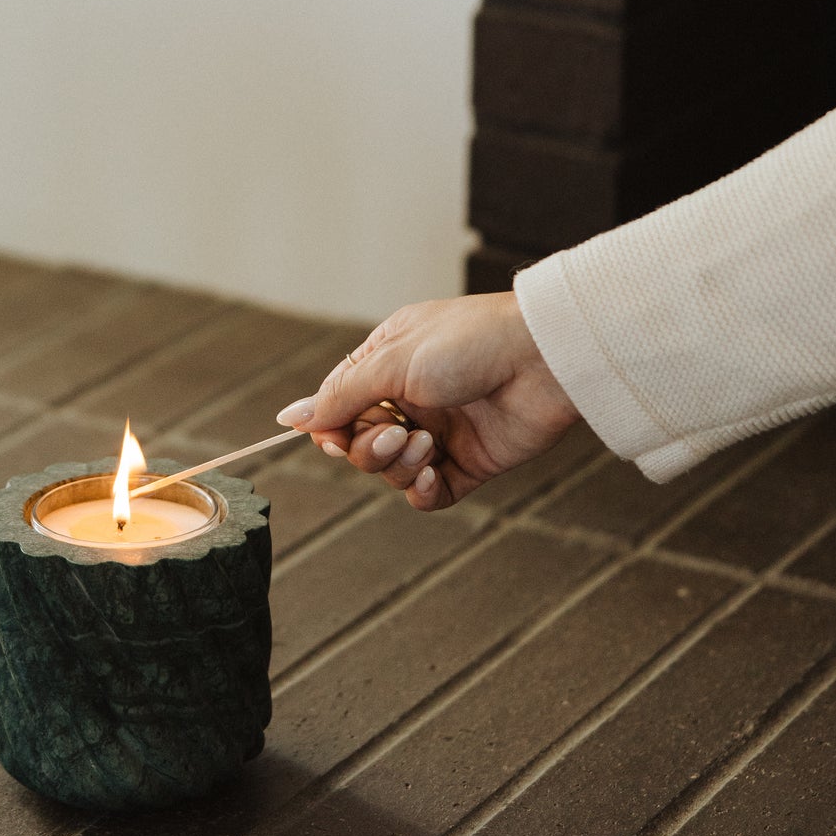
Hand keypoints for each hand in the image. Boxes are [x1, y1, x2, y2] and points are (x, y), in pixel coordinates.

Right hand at [277, 293, 578, 510]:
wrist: (545, 359)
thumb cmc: (471, 341)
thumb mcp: (393, 361)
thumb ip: (341, 396)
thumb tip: (290, 418)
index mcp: (387, 363)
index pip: (338, 407)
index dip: (332, 429)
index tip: (336, 437)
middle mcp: (410, 399)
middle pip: (360, 444)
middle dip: (369, 447)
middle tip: (398, 431)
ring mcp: (439, 432)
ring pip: (390, 471)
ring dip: (398, 464)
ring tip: (426, 444)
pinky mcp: (469, 462)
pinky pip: (427, 493)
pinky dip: (419, 491)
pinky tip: (429, 474)